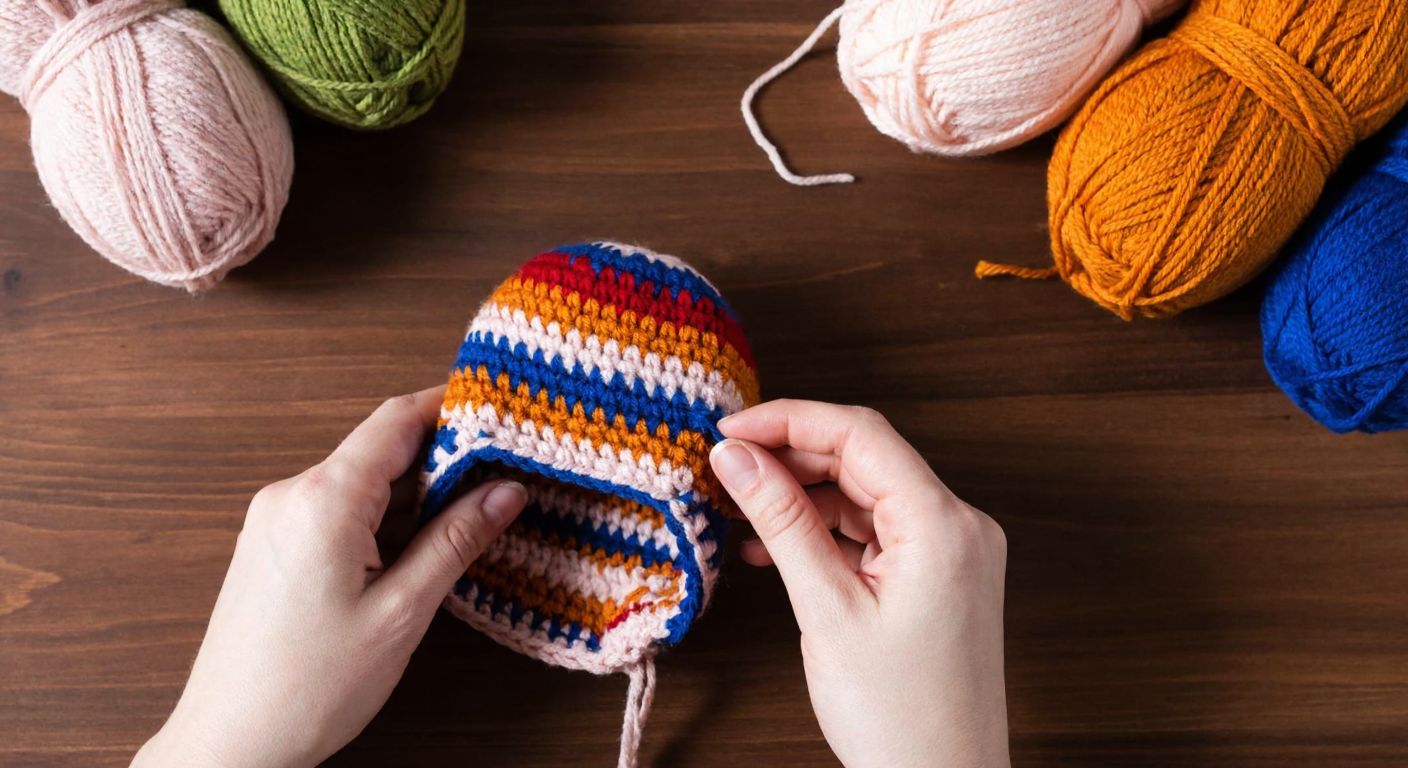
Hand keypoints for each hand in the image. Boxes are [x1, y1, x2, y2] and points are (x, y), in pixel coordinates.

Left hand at [133, 387, 527, 767]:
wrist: (229, 743)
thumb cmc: (308, 688)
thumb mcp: (402, 612)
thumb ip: (455, 541)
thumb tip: (506, 491)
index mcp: (323, 500)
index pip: (396, 419)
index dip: (452, 404)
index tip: (500, 405)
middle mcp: (291, 494)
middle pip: (381, 446)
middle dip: (444, 455)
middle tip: (505, 471)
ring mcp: (275, 518)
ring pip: (363, 480)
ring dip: (416, 492)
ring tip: (473, 516)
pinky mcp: (271, 544)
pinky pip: (339, 508)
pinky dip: (384, 516)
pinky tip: (419, 546)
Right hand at [709, 400, 1009, 767]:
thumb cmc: (899, 718)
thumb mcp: (827, 609)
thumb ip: (782, 521)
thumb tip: (738, 456)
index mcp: (945, 525)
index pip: (860, 434)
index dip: (788, 420)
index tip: (729, 427)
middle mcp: (959, 527)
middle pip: (864, 458)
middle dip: (790, 455)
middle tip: (724, 464)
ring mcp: (952, 552)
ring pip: (865, 493)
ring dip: (803, 495)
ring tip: (739, 507)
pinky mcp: (937, 576)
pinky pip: (875, 531)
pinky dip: (825, 531)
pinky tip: (774, 545)